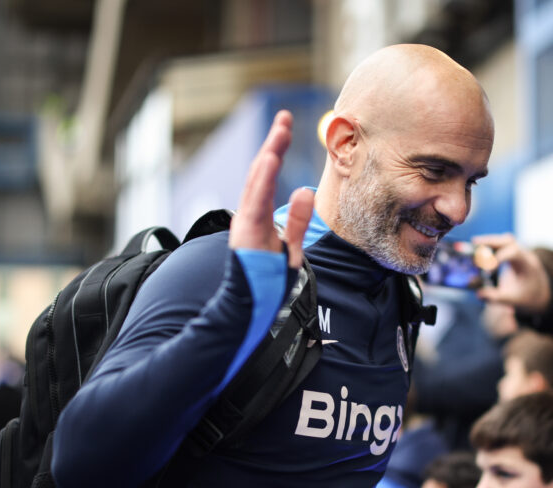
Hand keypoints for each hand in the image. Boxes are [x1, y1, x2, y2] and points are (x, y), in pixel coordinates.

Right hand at [229, 110, 315, 267]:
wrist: (251, 304)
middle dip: (273, 144)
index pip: (267, 175)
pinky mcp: (246, 232)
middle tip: (285, 117)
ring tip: (280, 132)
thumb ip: (298, 220)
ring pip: (257, 182)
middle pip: (261, 171)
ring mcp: (246, 221)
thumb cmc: (268, 278)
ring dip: (268, 154)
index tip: (286, 125)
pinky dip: (261, 180)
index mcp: (259, 214)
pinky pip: (254, 202)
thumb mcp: (291, 246)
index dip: (276, 149)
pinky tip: (269, 159)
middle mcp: (250, 213)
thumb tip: (306, 190)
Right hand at [474, 233, 551, 312]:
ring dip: (489, 241)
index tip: (486, 269)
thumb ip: (496, 298)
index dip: (499, 258)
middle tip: (473, 242)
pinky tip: (478, 250)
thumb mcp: (513, 300)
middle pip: (508, 240)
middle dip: (491, 241)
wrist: (542, 294)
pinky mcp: (514, 253)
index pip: (514, 253)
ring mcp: (520, 252)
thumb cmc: (529, 297)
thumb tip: (479, 294)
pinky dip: (491, 245)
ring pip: (505, 240)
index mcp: (528, 265)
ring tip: (473, 244)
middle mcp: (525, 255)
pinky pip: (503, 245)